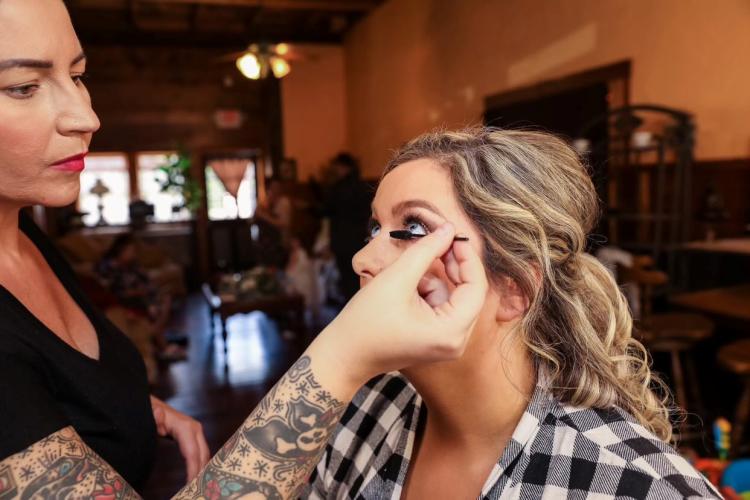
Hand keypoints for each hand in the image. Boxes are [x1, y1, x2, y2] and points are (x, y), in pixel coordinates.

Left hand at [150, 396, 209, 481]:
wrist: (149, 404)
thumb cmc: (148, 410)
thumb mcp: (148, 414)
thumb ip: (153, 417)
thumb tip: (158, 413)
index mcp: (185, 426)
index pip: (193, 453)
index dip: (193, 470)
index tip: (190, 485)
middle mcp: (194, 428)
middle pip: (203, 455)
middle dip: (201, 473)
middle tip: (199, 491)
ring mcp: (195, 431)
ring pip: (204, 454)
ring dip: (203, 470)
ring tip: (199, 488)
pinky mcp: (193, 436)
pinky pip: (200, 452)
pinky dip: (200, 465)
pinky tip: (197, 477)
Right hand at [313, 222, 487, 387]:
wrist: (344, 354)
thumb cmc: (366, 321)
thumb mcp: (397, 277)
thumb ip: (427, 250)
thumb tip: (448, 229)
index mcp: (451, 331)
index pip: (476, 287)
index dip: (467, 257)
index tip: (453, 235)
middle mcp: (455, 341)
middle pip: (467, 292)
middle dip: (450, 266)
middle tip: (436, 241)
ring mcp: (446, 342)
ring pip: (452, 297)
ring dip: (432, 280)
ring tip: (403, 280)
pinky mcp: (435, 339)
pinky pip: (441, 306)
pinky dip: (426, 292)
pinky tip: (403, 293)